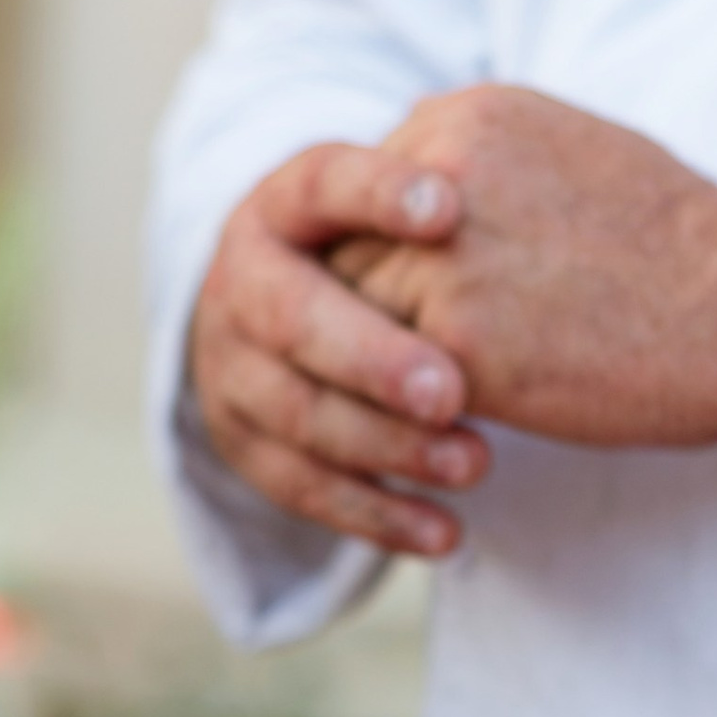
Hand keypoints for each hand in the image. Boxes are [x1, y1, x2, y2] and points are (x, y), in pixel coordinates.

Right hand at [187, 144, 494, 558]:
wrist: (282, 312)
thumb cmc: (379, 251)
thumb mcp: (393, 207)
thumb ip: (434, 189)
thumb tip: (484, 181)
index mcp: (281, 207)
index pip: (321, 184)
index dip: (376, 196)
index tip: (450, 210)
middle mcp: (241, 285)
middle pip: (294, 318)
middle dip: (372, 357)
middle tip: (450, 390)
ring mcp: (232, 370)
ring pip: (300, 414)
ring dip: (387, 446)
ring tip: (475, 464)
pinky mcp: (243, 446)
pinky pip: (304, 490)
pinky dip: (377, 515)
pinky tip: (446, 534)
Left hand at [331, 87, 716, 450]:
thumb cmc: (675, 244)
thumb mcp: (572, 149)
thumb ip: (481, 161)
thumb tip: (412, 177)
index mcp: (467, 117)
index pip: (364, 194)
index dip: (381, 261)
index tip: (410, 305)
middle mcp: (441, 174)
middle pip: (342, 257)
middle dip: (360, 317)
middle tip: (378, 371)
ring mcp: (443, 257)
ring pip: (352, 325)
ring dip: (373, 373)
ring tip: (415, 407)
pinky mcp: (457, 341)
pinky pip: (385, 387)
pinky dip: (400, 414)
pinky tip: (442, 430)